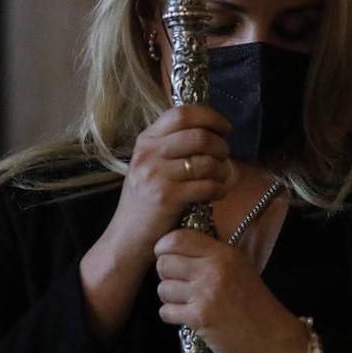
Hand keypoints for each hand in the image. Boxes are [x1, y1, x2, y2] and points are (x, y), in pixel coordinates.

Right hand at [105, 105, 235, 264]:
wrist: (126, 238)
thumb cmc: (146, 202)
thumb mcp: (151, 165)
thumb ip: (173, 146)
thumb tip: (210, 130)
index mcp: (146, 140)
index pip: (182, 113)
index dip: (210, 117)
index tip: (224, 128)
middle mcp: (148, 153)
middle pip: (199, 135)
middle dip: (221, 146)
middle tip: (224, 157)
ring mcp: (156, 175)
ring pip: (206, 161)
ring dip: (222, 169)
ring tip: (221, 177)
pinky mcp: (167, 198)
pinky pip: (207, 186)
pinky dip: (219, 189)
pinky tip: (217, 193)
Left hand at [155, 229, 309, 352]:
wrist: (273, 337)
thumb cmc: (255, 304)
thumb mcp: (239, 268)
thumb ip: (211, 256)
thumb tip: (174, 251)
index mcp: (224, 253)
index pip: (178, 238)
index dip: (164, 247)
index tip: (166, 256)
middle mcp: (214, 269)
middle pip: (165, 263)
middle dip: (166, 275)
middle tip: (179, 284)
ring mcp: (206, 294)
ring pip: (163, 289)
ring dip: (170, 298)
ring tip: (187, 302)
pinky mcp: (199, 318)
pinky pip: (166, 311)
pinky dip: (172, 316)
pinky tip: (188, 317)